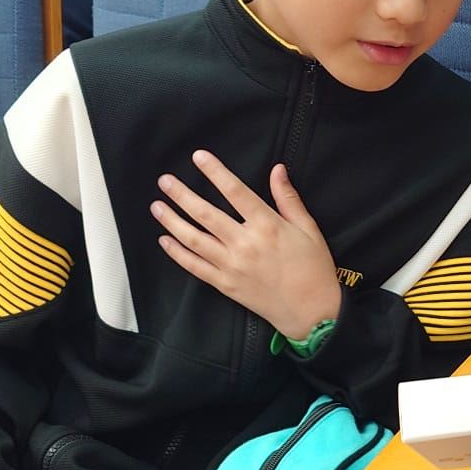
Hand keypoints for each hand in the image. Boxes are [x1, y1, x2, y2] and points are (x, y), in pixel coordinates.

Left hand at [152, 152, 342, 339]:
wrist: (311, 312)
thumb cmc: (313, 268)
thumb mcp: (308, 228)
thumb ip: (288, 198)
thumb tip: (277, 170)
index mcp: (267, 225)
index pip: (235, 191)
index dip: (215, 171)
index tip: (198, 157)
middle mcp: (245, 244)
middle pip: (206, 214)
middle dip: (182, 195)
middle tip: (165, 181)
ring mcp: (232, 266)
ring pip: (194, 239)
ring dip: (172, 221)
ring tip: (157, 206)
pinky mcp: (226, 285)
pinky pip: (195, 267)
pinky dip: (177, 253)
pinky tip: (164, 240)